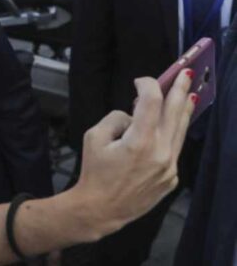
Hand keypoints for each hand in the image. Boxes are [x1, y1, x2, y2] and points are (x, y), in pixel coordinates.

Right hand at [71, 72, 193, 236]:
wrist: (101, 208)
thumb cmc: (94, 172)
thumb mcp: (93, 137)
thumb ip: (116, 119)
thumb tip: (132, 115)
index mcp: (139, 141)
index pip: (151, 102)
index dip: (148, 85)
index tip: (141, 81)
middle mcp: (160, 152)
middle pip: (174, 112)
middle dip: (179, 90)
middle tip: (185, 74)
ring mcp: (169, 166)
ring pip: (180, 130)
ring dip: (183, 110)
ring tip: (189, 94)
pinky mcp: (171, 177)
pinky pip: (173, 149)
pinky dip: (170, 134)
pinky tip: (168, 127)